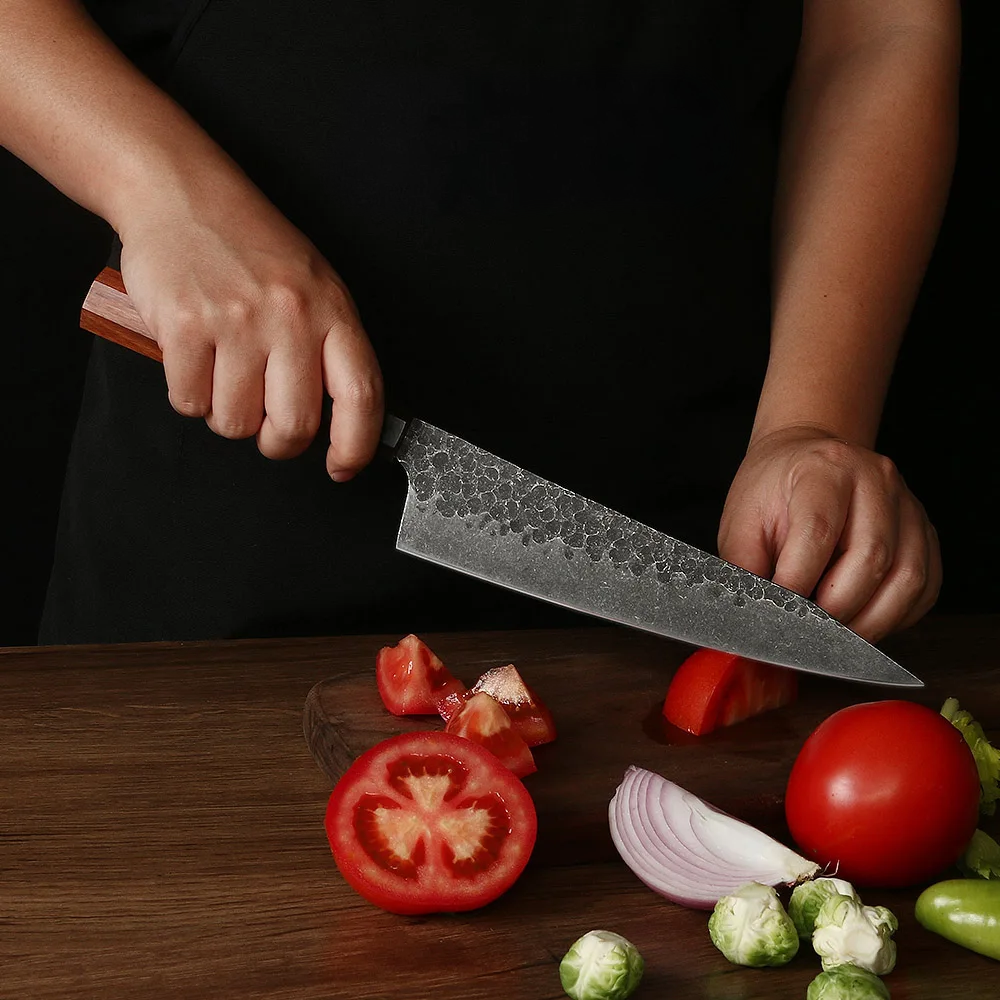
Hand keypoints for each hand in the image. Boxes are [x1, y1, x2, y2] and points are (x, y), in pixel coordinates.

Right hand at [117, 162, 382, 481]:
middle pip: (293, 427)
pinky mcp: (185, 326)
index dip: (356, 445)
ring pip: (235, 423)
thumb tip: (334, 422)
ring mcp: (237, 322)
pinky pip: (189, 402)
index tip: (342, 467)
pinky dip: (188, 394)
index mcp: (333, 311)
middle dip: (276, 442)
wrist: (182, 192)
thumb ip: (329, 347)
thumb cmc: (252, 245)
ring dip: (225, 414)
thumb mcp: (314, 285)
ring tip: (223, 373)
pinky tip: (194, 359)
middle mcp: (291, 318)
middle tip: (265, 425)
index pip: (361, 396)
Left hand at [717, 426, 940, 641]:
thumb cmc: (773, 490)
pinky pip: (924, 589)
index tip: (779, 610)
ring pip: (907, 580)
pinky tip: (862, 619)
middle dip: (835, 609)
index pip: (819, 531)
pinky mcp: (926, 534)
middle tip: (806, 628)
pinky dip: (894, 617)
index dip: (797, 580)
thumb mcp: (741, 521)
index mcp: (825, 468)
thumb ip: (744, 567)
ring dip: (869, 621)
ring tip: (833, 633)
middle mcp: (877, 480)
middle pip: (871, 559)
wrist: (806, 458)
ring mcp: (908, 507)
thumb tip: (751, 618)